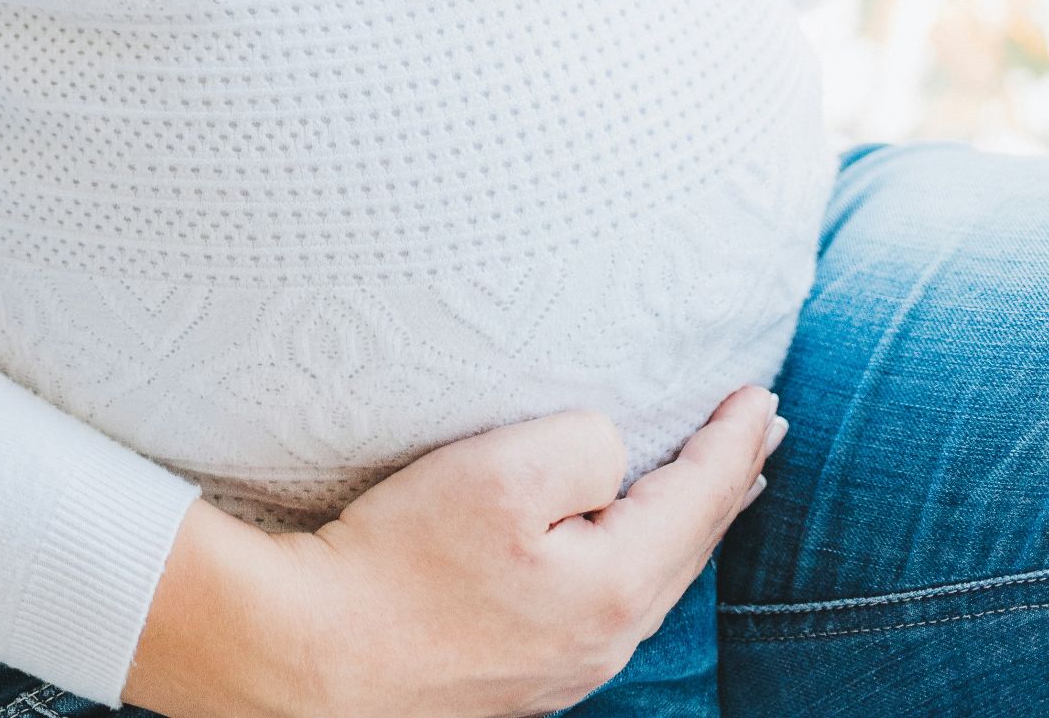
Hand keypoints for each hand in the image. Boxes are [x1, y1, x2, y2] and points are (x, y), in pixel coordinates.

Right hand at [123, 386, 786, 717]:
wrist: (308, 656)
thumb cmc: (398, 559)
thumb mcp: (501, 470)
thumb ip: (585, 445)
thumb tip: (610, 455)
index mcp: (616, 588)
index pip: (702, 499)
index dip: (734, 440)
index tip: (762, 396)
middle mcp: (604, 640)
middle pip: (687, 547)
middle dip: (725, 484)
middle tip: (757, 432)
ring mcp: (561, 667)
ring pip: (646, 581)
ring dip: (680, 523)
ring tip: (703, 486)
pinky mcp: (515, 674)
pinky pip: (600, 604)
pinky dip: (628, 558)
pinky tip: (610, 548)